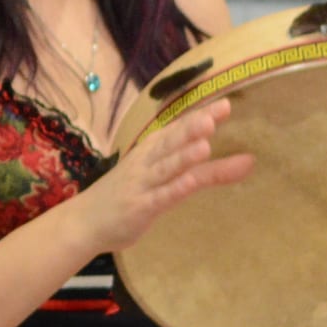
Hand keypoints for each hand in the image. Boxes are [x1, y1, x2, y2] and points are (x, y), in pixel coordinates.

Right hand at [71, 97, 253, 253]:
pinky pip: (160, 197)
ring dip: (184, 155)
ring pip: (166, 167)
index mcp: (150, 151)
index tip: (226, 104)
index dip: (200, 116)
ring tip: (205, 143)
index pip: (177, 129)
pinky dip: (174, 188)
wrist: (83, 222)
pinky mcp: (139, 207)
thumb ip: (201, 170)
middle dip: (195, 126)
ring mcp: (141, 184)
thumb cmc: (125, 196)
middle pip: (172, 142)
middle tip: (220, 111)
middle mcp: (145, 163)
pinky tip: (189, 182)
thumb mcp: (162, 178)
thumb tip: (244, 159)